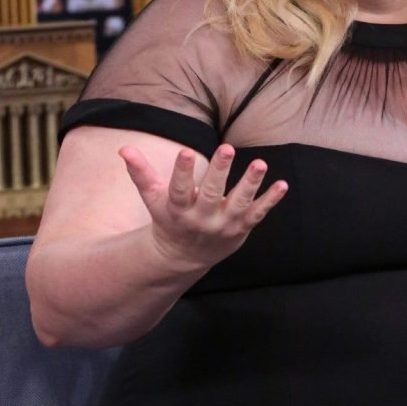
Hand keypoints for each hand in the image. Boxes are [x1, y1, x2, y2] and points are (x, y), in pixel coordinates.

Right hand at [118, 143, 287, 270]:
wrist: (185, 257)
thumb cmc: (169, 220)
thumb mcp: (154, 199)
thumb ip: (141, 173)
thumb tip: (124, 148)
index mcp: (178, 210)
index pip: (179, 190)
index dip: (181, 172)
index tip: (184, 152)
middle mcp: (202, 218)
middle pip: (211, 194)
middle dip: (218, 172)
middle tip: (226, 148)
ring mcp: (224, 224)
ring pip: (239, 203)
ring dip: (251, 183)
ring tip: (260, 163)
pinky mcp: (242, 227)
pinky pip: (258, 214)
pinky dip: (271, 200)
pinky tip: (282, 184)